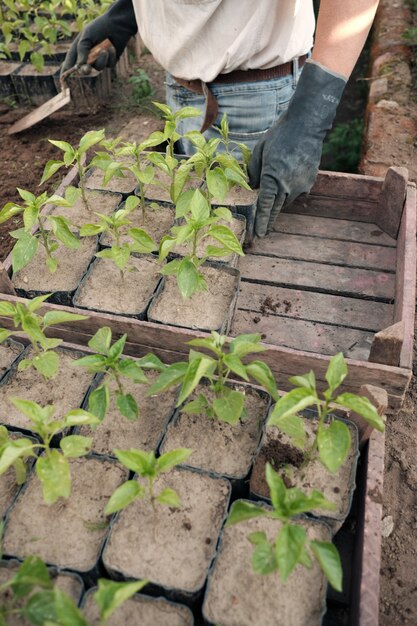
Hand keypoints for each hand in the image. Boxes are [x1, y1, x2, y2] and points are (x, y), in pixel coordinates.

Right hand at [61, 0, 136, 74]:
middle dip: (85, 70)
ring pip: (98, 68)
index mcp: (79, 49)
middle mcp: (88, 56)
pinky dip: (111, 57)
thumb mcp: (87, 36)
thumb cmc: (99, 27)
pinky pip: (109, 65)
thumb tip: (80, 65)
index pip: (71, 62)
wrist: (116, 24)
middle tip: (86, 69)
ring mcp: (99, 60)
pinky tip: (112, 47)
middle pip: (84, 70)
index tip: (63, 76)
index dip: (66, 69)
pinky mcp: (110, 61)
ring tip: (105, 48)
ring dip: (101, 59)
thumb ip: (82, 49)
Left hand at [248, 61, 345, 236]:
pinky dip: (289, 194)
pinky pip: (296, 194)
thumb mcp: (259, 152)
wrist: (306, 126)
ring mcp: (300, 185)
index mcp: (272, 178)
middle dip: (267, 223)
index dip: (260, 222)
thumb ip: (253, 172)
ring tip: (270, 208)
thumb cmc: (278, 136)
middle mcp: (287, 185)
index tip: (257, 235)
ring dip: (278, 205)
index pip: (264, 206)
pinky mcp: (309, 182)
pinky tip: (285, 189)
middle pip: (275, 210)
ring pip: (286, 202)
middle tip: (261, 235)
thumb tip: (252, 188)